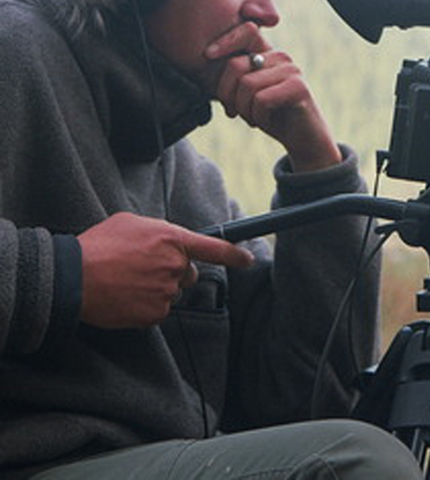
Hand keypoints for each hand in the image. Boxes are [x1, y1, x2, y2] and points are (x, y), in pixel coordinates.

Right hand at [78, 212, 254, 328]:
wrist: (73, 277)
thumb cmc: (98, 246)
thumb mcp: (132, 223)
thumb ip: (160, 232)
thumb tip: (169, 242)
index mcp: (172, 239)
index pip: (214, 248)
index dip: (234, 255)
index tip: (248, 260)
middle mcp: (175, 266)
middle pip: (189, 275)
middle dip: (174, 273)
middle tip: (143, 269)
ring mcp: (167, 291)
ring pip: (172, 292)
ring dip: (157, 289)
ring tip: (127, 281)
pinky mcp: (155, 313)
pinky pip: (159, 310)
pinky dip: (146, 305)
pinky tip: (126, 296)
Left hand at [204, 23, 341, 171]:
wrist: (303, 139)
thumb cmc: (271, 117)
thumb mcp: (248, 94)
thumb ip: (235, 77)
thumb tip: (207, 57)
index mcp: (268, 54)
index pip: (245, 33)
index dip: (224, 41)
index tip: (207, 55)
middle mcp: (281, 57)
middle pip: (236, 65)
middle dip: (226, 94)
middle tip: (233, 112)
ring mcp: (291, 71)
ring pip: (247, 84)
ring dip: (243, 109)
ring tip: (252, 119)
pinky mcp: (298, 88)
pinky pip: (262, 100)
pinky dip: (258, 117)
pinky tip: (265, 122)